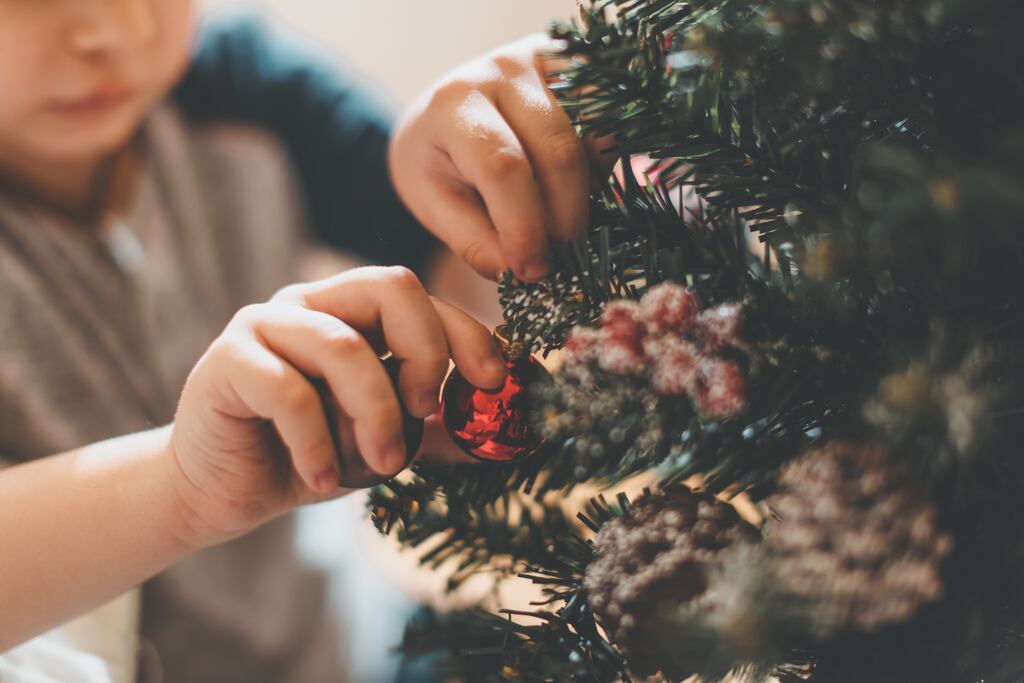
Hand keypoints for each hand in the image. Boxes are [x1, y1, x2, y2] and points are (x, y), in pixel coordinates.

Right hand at [168, 266, 505, 547]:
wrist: (223, 491)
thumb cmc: (310, 456)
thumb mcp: (386, 442)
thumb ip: (435, 427)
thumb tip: (505, 430)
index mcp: (352, 311)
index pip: (420, 297)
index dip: (466, 333)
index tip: (493, 382)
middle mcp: (311, 304)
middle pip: (390, 286)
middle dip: (426, 353)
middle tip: (425, 413)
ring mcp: (265, 324)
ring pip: (344, 347)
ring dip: (375, 416)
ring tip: (378, 467)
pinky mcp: (226, 361)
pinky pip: (289, 392)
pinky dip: (318, 444)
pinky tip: (320, 479)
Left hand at [389, 34, 608, 281]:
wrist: (444, 111)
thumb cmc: (435, 162)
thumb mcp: (433, 205)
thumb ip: (473, 241)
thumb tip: (518, 271)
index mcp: (454, 105)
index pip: (503, 166)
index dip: (525, 225)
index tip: (533, 269)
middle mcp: (502, 70)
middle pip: (559, 152)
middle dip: (564, 217)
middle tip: (556, 255)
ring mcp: (547, 62)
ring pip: (594, 137)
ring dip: (587, 193)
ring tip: (562, 220)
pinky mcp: (578, 67)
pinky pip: (610, 124)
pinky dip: (601, 166)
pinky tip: (576, 188)